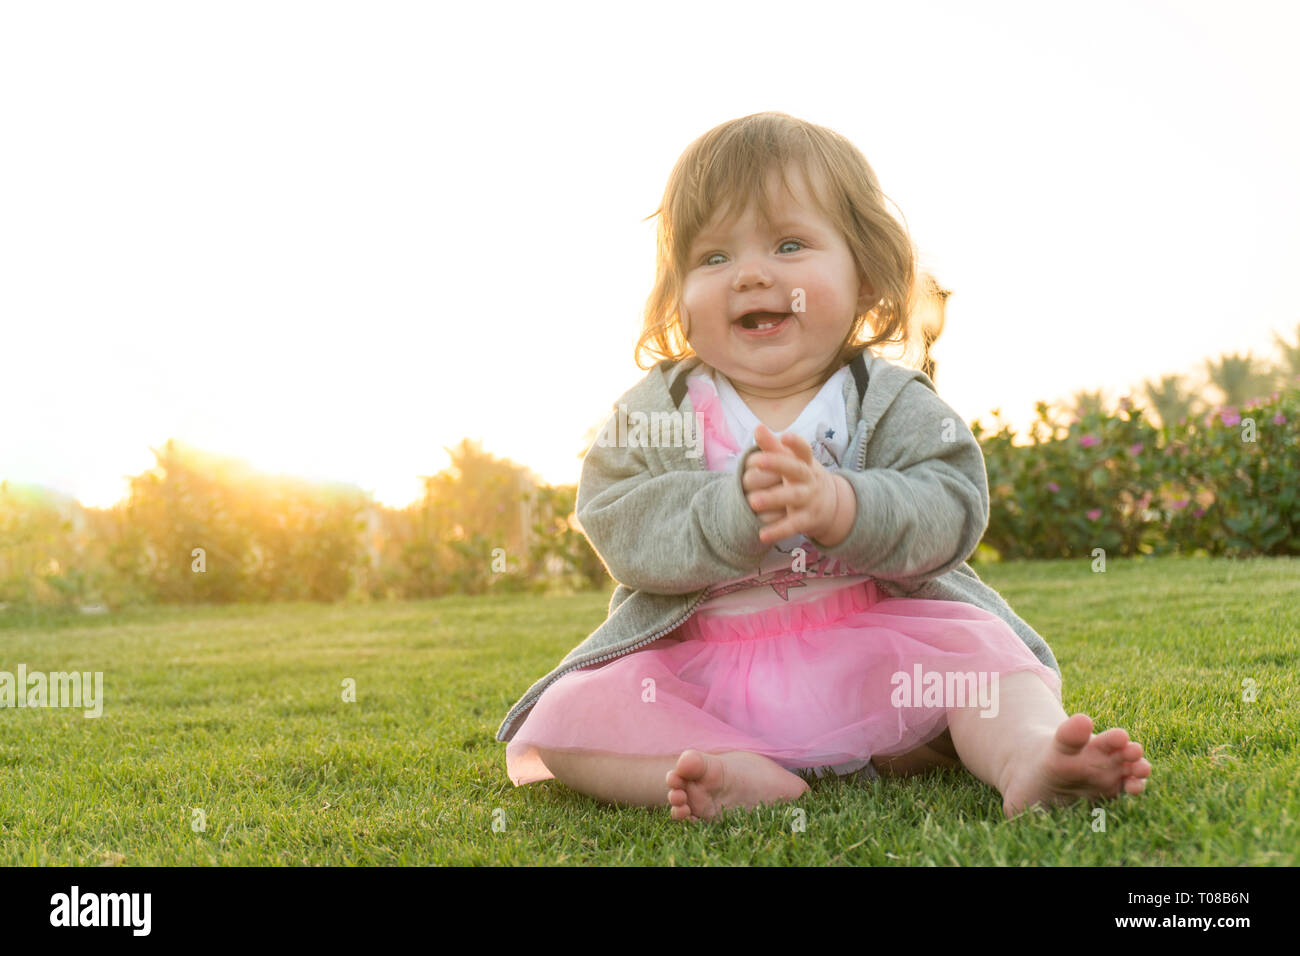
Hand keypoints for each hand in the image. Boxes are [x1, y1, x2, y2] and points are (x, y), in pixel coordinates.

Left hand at [743, 424, 851, 544]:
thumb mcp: (792, 462)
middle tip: (755, 461)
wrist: (832, 506)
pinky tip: (762, 534)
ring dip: (774, 498)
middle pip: (796, 470)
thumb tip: (758, 427)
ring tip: (753, 501)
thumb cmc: (802, 477)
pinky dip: (778, 531)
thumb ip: (773, 446)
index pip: (803, 450)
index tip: (784, 436)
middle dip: (778, 464)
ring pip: (793, 497)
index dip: (795, 443)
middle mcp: (809, 479)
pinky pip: (792, 525)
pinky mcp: (807, 520)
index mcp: (805, 463)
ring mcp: (809, 499)